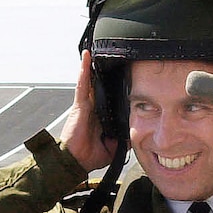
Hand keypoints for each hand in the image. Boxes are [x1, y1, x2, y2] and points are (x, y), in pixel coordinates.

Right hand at [61, 50, 118, 171]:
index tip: (126, 76)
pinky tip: (87, 57)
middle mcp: (94, 109)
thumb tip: (136, 132)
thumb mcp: (114, 147)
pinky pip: (82, 84)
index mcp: (101, 117)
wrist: (76, 161)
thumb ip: (123, 138)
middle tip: (113, 58)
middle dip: (105, 73)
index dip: (116, 88)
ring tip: (98, 50)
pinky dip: (84, 70)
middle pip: (101, 86)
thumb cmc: (90, 155)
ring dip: (93, 66)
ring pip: (91, 81)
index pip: (110, 99)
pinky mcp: (80, 104)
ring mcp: (86, 105)